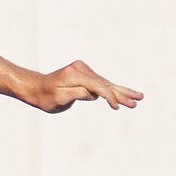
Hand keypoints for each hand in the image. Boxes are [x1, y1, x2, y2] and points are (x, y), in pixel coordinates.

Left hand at [25, 61, 140, 112]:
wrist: (36, 87)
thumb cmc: (45, 97)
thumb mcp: (58, 99)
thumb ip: (76, 95)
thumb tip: (94, 94)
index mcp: (74, 75)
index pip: (97, 87)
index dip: (109, 97)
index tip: (117, 107)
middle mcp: (81, 69)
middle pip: (105, 83)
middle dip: (121, 94)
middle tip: (138, 101)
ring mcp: (84, 70)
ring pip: (106, 83)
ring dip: (121, 92)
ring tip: (139, 98)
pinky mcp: (85, 74)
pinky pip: (101, 83)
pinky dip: (113, 89)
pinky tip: (126, 94)